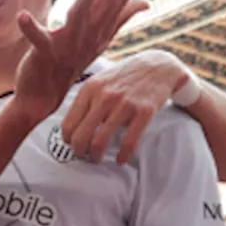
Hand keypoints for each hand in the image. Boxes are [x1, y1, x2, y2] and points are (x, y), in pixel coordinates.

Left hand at [13, 0, 161, 122]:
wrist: (44, 97)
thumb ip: (120, 18)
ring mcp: (68, 43)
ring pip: (80, 15)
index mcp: (101, 26)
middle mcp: (90, 32)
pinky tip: (22, 16)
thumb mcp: (99, 39)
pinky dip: (30, 29)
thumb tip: (144, 1)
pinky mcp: (44, 53)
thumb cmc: (70, 63)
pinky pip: (38, 39)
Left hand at [60, 49, 188, 164]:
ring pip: (100, 141)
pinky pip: (129, 141)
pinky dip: (123, 155)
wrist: (157, 66)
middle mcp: (104, 97)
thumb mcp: (98, 81)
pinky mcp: (144, 112)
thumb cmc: (124, 77)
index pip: (68, 123)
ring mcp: (124, 104)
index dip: (68, 140)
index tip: (71, 145)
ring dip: (96, 155)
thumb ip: (84, 100)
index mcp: (89, 90)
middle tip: (83, 156)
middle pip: (81, 136)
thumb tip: (69, 126)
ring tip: (97, 158)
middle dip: (79, 151)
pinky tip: (121, 159)